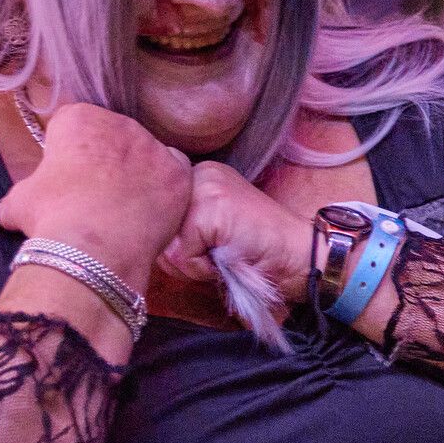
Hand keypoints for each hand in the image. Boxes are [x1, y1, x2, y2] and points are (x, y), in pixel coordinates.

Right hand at [0, 102, 192, 288]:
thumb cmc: (52, 218)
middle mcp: (120, 123)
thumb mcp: (19, 202)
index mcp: (79, 119)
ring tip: (125, 205)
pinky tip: (151, 209)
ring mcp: (153, 147)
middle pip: (115, 136)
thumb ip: (17, 197)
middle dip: (107, 159)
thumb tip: (4, 212)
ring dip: (137, 172)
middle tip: (98, 194)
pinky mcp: (179, 174)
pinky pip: (175, 172)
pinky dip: (165, 188)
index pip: (75, 125)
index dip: (70, 152)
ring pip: (146, 154)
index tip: (69, 175)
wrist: (93, 249)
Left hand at [157, 159, 313, 304]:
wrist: (301, 257)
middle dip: (180, 257)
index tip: (208, 248)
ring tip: (223, 257)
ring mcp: (204, 187)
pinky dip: (203, 269)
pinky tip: (229, 260)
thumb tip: (142, 241)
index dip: (175, 244)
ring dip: (191, 265)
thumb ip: (177, 229)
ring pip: (166, 244)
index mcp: (195, 177)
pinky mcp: (210, 208)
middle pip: (156, 230)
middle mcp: (196, 174)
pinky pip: (182, 254)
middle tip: (217, 256)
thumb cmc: (257, 253)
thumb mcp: (211, 232)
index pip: (156, 215)